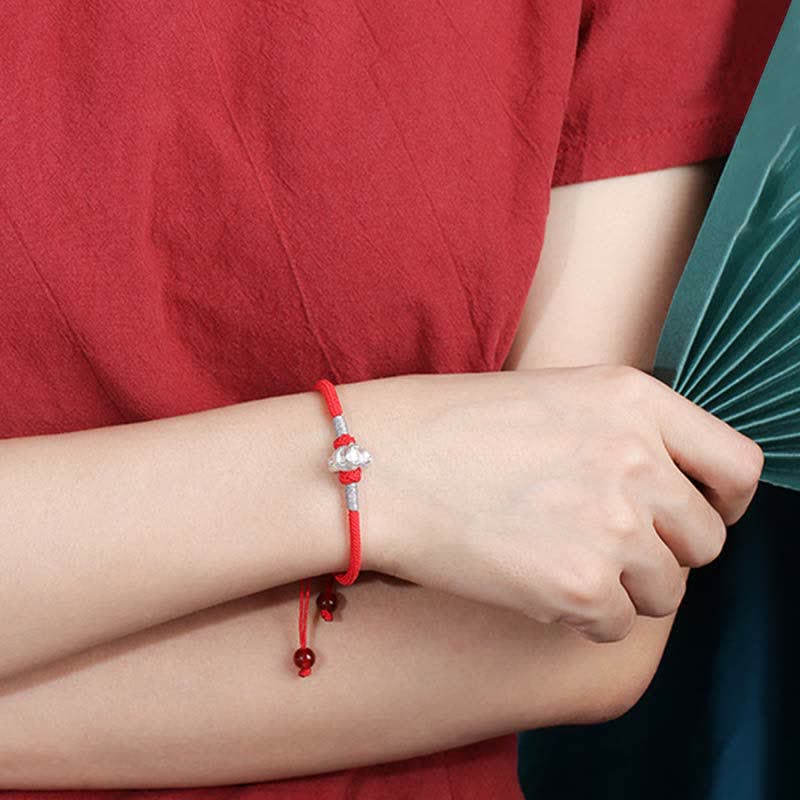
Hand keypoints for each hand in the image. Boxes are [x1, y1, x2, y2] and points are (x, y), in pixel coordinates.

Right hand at [366, 365, 762, 642]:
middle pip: (706, 539)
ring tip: (565, 567)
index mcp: (633, 398)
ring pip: (667, 590)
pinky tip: (537, 587)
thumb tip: (664, 495)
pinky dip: (585, 618)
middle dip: (664, 552)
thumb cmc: (447, 426)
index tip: (695, 517)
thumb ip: (623, 434)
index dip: (724, 502)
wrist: (377, 464)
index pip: (738, 466)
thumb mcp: (552, 396)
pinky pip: (617, 626)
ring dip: (625, 589)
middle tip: (609, 550)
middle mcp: (637, 457)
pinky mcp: (578, 585)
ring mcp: (613, 523)